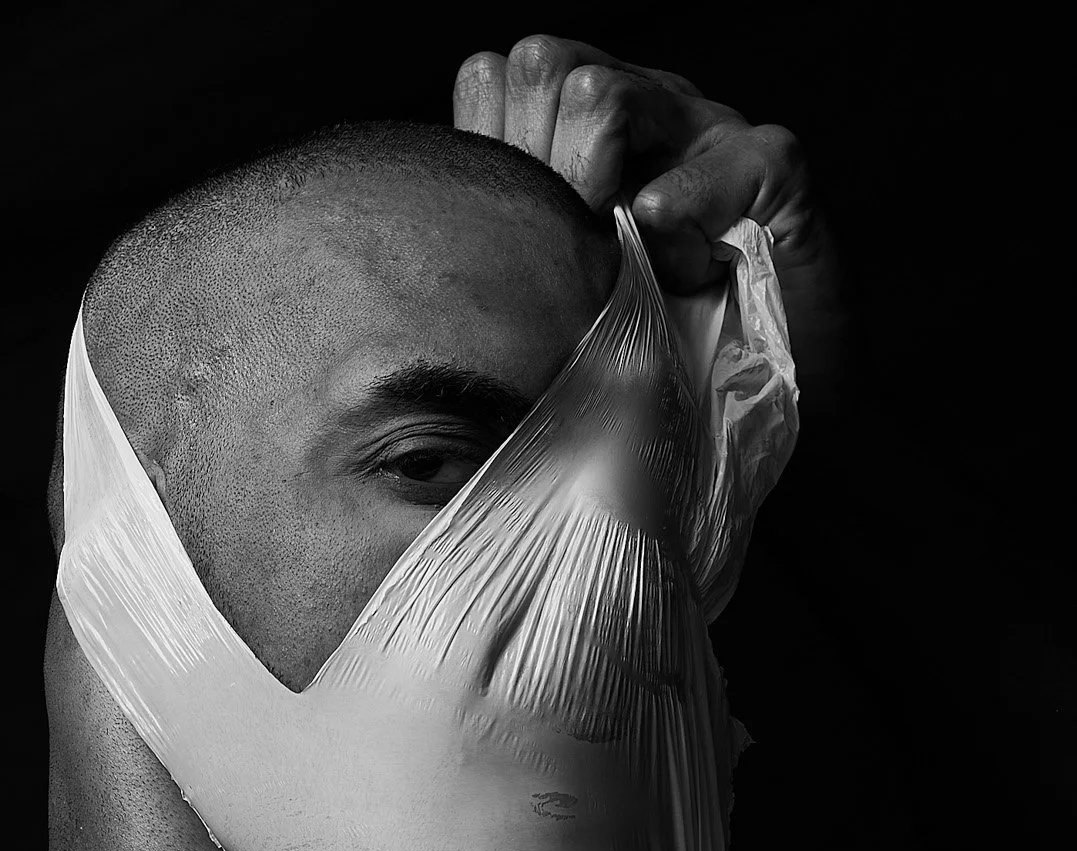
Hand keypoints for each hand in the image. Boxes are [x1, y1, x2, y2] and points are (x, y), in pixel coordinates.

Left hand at [454, 34, 845, 386]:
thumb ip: (509, 245)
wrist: (749, 409)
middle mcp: (643, 109)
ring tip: (632, 262)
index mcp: (580, 131)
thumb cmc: (644, 359)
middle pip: (542, 66)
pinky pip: (716, 157)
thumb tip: (450, 232)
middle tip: (576, 250)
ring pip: (603, 92)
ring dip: (602, 188)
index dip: (497, 153)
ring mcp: (707, 128)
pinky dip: (688, 214)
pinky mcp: (774, 167)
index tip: (522, 237)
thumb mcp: (553, 301)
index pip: (497, 79)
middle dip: (542, 167)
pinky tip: (684, 268)